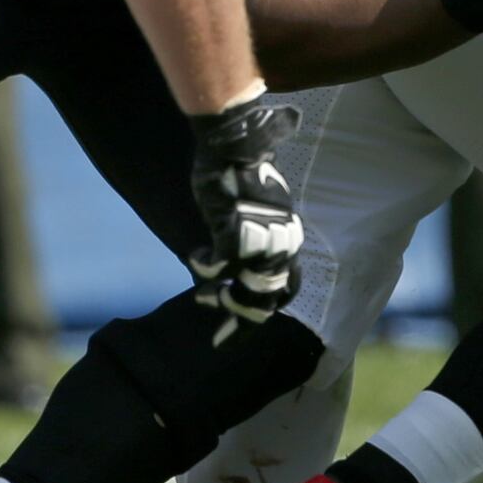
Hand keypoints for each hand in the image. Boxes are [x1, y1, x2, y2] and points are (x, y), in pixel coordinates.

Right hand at [187, 94, 304, 333]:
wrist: (235, 140)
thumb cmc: (242, 168)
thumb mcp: (254, 204)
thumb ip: (254, 225)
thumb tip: (249, 238)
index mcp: (287, 237)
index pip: (287, 288)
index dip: (267, 310)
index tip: (245, 326)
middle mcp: (280, 242)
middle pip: (269, 299)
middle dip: (244, 323)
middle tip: (220, 341)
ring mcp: (259, 239)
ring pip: (247, 291)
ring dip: (222, 300)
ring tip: (204, 298)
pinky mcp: (234, 232)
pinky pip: (218, 267)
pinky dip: (204, 267)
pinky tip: (194, 254)